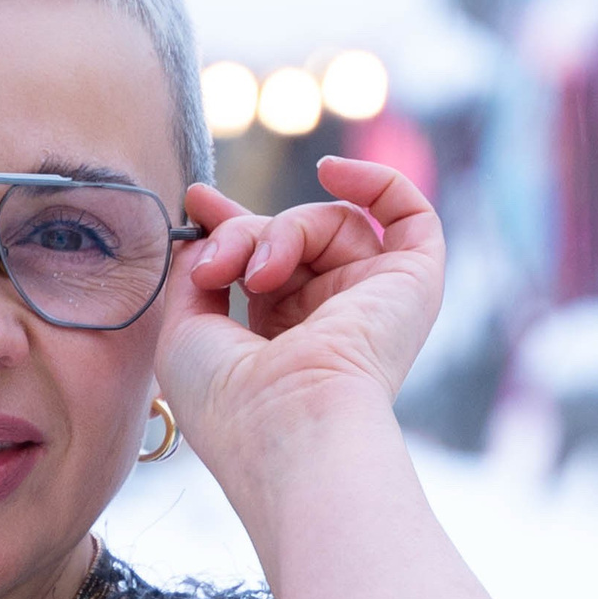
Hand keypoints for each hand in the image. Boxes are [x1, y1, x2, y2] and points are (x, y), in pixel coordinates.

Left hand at [156, 158, 444, 457]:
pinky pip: (409, 215)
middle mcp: (331, 321)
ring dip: (281, 231)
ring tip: (255, 273)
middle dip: (242, 232)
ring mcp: (372, 302)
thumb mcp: (184, 331)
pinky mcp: (413, 285)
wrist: (288, 427)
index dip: (231, 227)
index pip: (264, 263)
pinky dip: (376, 181)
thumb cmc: (229, 403)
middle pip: (291, 237)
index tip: (197, 202)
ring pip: (329, 223)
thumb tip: (203, 233)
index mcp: (281, 341)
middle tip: (214, 263)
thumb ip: (192, 274)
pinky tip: (331, 171)